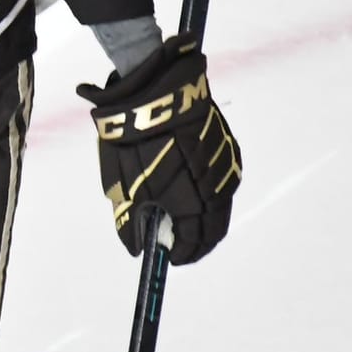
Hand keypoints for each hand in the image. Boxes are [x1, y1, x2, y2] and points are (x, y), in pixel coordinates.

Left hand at [78, 34, 242, 264]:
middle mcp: (216, 190)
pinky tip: (197, 194)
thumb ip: (132, 220)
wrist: (156, 93)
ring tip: (185, 222)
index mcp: (191, 203)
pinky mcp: (228, 149)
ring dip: (206, 218)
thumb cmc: (134, 142)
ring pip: (221, 205)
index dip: (180, 254)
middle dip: (196, 242)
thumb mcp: (123, 185)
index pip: (192, 242)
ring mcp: (225, 168)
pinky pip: (223, 182)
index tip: (169, 258)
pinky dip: (211, 195)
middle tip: (179, 246)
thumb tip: (136, 248)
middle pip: (213, 229)